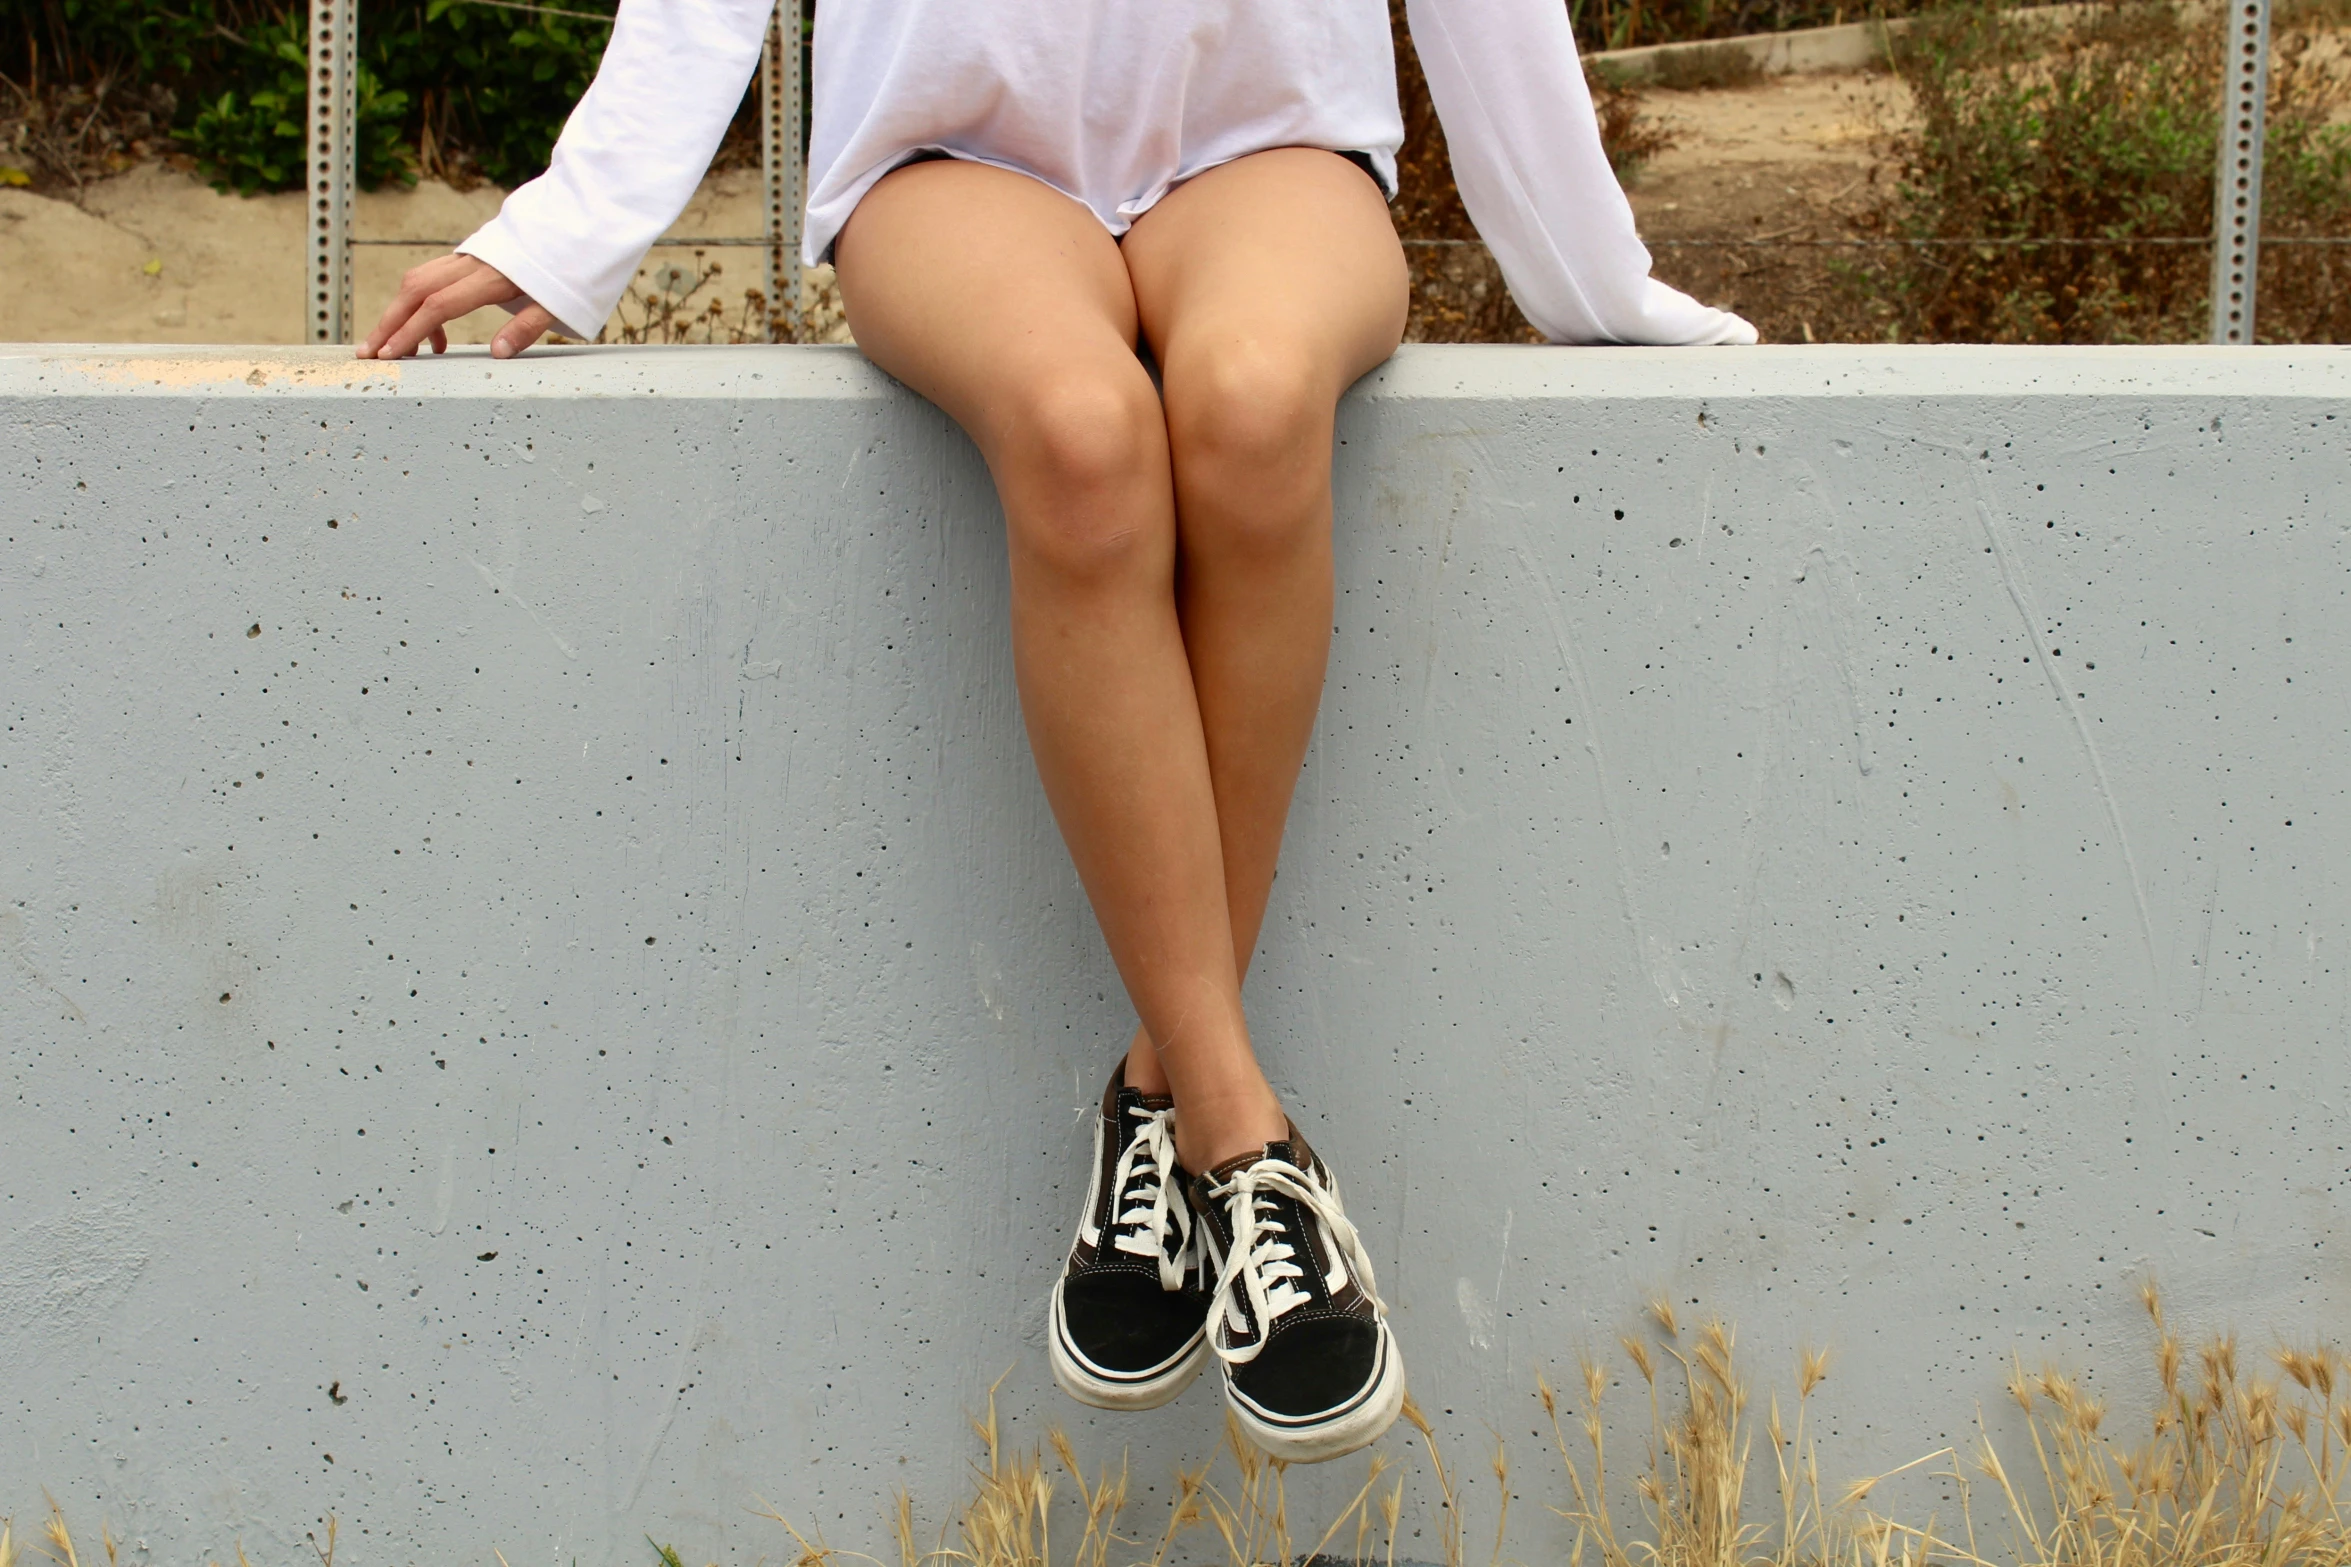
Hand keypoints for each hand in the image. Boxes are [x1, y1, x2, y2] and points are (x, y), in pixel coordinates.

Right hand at [359, 253, 560, 359]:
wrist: (569, 227)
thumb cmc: (565, 270)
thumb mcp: (557, 303)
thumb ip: (527, 327)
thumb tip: (497, 352)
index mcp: (491, 277)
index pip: (439, 305)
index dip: (412, 331)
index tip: (391, 354)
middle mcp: (470, 264)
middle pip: (415, 290)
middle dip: (388, 323)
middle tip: (367, 353)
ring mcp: (464, 258)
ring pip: (417, 282)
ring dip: (397, 314)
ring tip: (390, 349)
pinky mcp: (464, 260)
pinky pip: (430, 280)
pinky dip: (420, 306)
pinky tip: (433, 340)